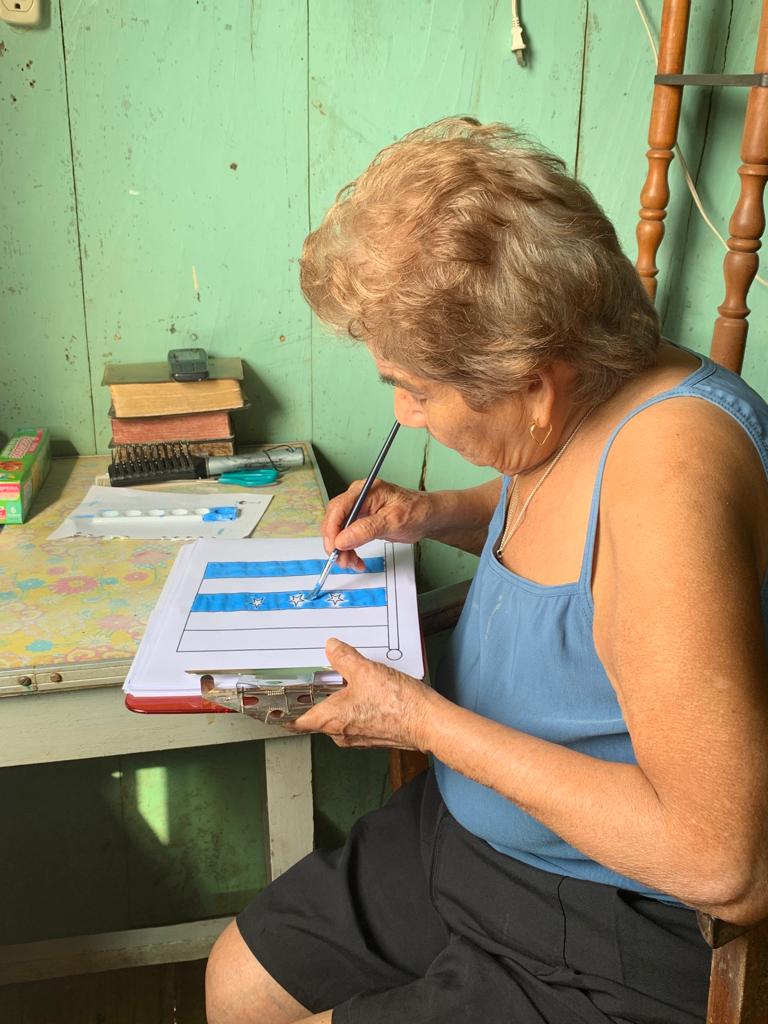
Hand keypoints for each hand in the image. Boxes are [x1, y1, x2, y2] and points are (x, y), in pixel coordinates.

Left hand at [285, 638, 436, 748]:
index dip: (284, 710)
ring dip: (339, 700)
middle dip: (317, 697)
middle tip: (316, 676)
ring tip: (345, 677)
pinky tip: (367, 689)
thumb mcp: (365, 671)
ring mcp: (359, 736)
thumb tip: (331, 647)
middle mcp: (341, 733)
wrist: (429, 723)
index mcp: (331, 720)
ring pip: (339, 717)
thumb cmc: (396, 703)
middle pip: (319, 715)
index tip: (276, 702)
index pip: (296, 721)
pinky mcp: (375, 735)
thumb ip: (344, 658)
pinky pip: (357, 719)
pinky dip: (356, 705)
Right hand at [321, 480, 433, 569]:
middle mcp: (358, 498)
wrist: (428, 517)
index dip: (332, 528)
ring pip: (339, 531)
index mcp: (365, 490)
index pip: (338, 507)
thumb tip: (342, 539)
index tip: (334, 547)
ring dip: (342, 550)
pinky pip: (347, 537)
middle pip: (335, 520)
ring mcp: (359, 511)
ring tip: (351, 563)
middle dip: (335, 542)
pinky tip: (355, 560)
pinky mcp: (362, 522)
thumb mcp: (393, 521)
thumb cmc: (417, 511)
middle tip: (342, 559)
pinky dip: (349, 551)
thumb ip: (367, 529)